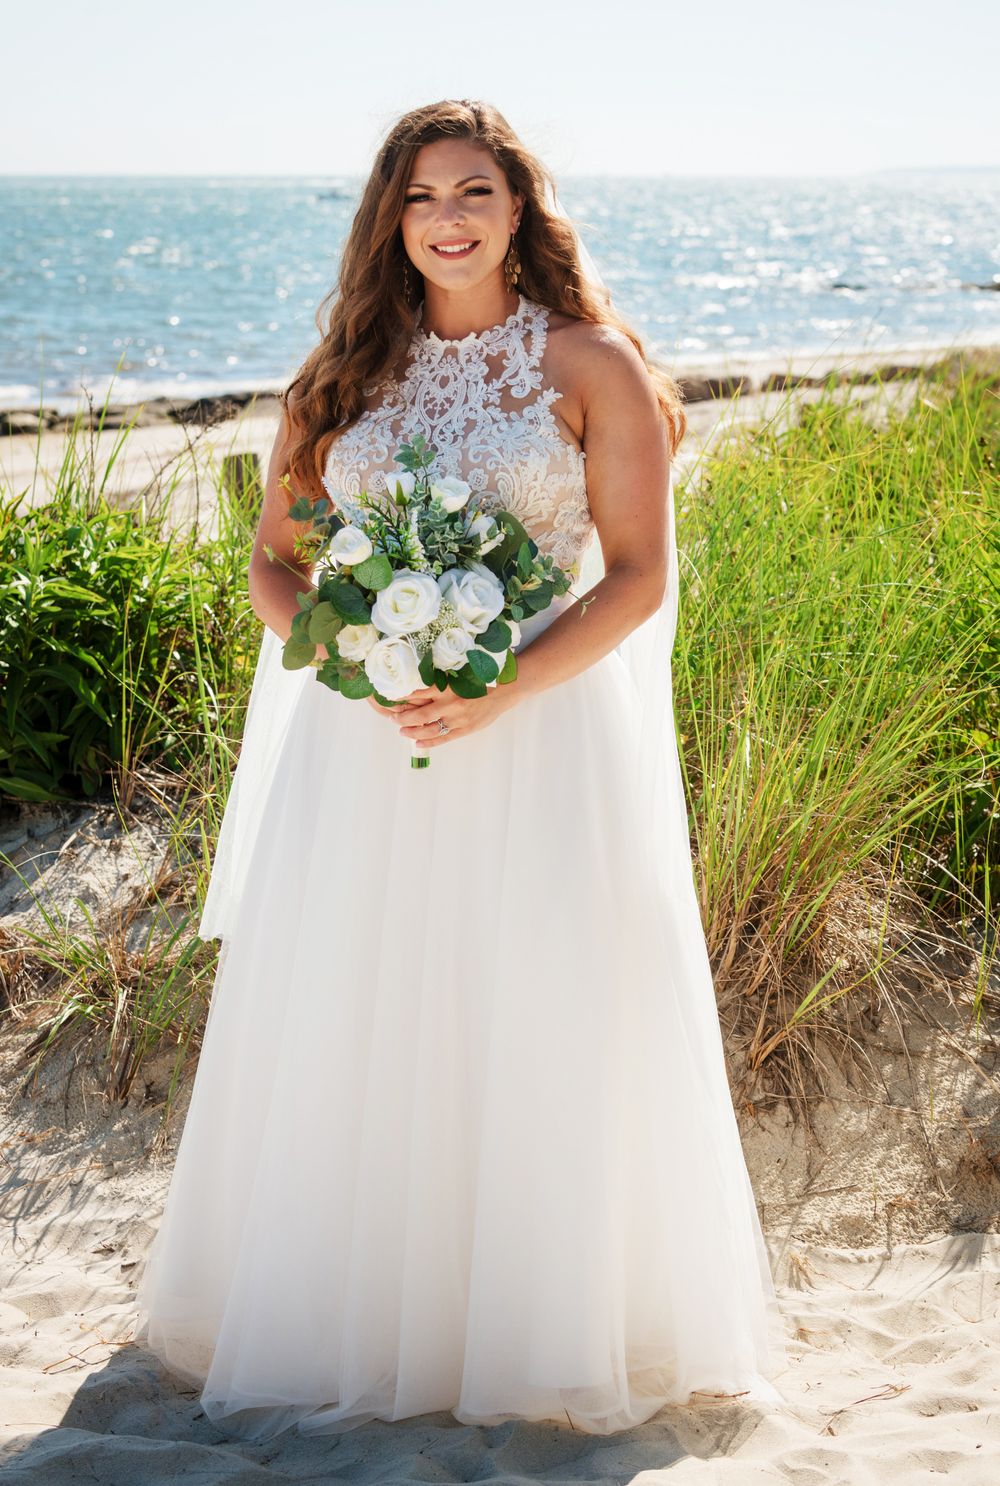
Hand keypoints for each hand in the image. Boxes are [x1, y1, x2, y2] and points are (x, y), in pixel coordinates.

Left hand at [368, 680, 517, 748]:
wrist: (504, 689)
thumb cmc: (480, 679)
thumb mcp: (458, 675)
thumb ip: (440, 682)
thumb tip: (417, 686)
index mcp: (447, 687)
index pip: (417, 694)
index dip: (402, 698)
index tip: (391, 699)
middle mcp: (450, 704)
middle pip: (419, 715)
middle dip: (402, 718)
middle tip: (393, 718)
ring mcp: (457, 719)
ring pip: (428, 730)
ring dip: (412, 732)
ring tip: (401, 731)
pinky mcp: (464, 729)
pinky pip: (442, 738)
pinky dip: (428, 742)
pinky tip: (417, 743)